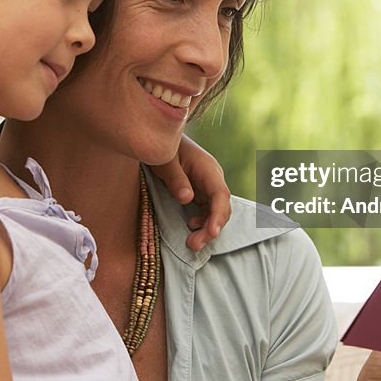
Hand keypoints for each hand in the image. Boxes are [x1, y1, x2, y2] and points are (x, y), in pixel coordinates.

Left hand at [150, 134, 231, 250]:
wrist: (159, 136)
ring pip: (215, 211)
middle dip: (211, 228)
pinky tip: (191, 227)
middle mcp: (212, 178)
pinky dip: (202, 222)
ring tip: (192, 243)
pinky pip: (207, 210)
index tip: (212, 232)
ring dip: (206, 229)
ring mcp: (207, 186)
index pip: (220, 195)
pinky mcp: (200, 191)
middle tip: (193, 244)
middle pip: (220, 207)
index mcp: (208, 169)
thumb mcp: (164, 161)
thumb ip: (175, 179)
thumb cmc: (162, 147)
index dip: (218, 215)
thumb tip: (188, 198)